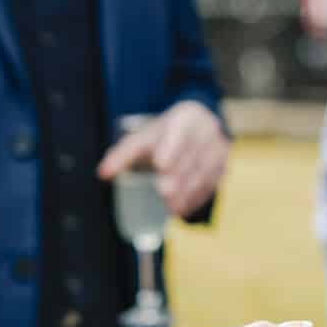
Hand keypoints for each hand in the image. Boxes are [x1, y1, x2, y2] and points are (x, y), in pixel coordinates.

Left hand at [97, 101, 228, 216]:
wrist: (201, 124)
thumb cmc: (166, 133)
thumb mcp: (145, 137)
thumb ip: (123, 155)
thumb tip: (102, 174)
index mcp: (185, 117)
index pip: (179, 131)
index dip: (171, 147)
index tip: (161, 164)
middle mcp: (205, 130)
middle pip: (192, 155)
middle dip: (178, 176)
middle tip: (164, 194)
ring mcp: (218, 148)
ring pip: (204, 171)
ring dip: (188, 191)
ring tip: (172, 208)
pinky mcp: (224, 165)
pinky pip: (213, 183)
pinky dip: (198, 197)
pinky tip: (184, 209)